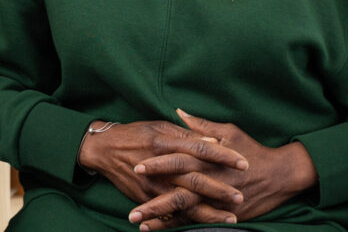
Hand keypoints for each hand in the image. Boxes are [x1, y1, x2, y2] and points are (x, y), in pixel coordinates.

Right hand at [78, 119, 247, 225]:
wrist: (103, 149)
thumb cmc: (135, 134)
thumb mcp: (160, 126)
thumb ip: (186, 134)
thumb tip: (212, 140)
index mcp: (165, 142)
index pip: (200, 148)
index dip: (223, 156)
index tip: (243, 162)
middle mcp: (160, 165)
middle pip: (195, 179)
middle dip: (219, 189)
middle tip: (241, 196)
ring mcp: (152, 184)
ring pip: (185, 201)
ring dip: (208, 212)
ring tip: (230, 218)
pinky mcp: (145, 197)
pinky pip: (168, 212)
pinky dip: (185, 221)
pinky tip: (202, 226)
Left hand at [128, 109, 318, 229]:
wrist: (281, 175)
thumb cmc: (252, 149)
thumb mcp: (228, 132)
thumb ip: (201, 126)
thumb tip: (179, 111)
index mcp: (208, 159)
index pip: (178, 160)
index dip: (158, 163)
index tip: (137, 166)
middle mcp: (210, 181)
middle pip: (177, 191)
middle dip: (153, 199)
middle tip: (129, 206)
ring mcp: (217, 200)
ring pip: (184, 211)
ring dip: (160, 218)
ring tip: (137, 222)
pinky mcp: (224, 214)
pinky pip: (197, 222)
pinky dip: (177, 226)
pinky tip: (158, 229)